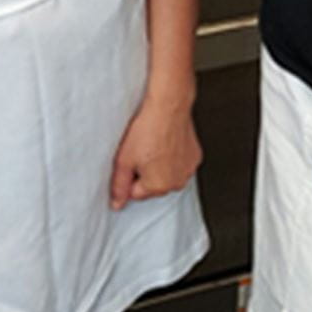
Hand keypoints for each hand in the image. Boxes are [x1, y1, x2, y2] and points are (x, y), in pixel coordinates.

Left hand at [109, 91, 201, 209]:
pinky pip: (179, 164)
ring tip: (155, 146)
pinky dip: (173, 157)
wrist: (168, 107)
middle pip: (153, 186)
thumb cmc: (147, 130)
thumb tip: (117, 204)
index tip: (131, 159)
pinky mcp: (195, 157)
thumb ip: (119, 186)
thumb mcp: (123, 160)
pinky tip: (166, 143)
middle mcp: (176, 183)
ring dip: (160, 166)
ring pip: (167, 176)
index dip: (130, 176)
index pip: (136, 194)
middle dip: (146, 173)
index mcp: (158, 187)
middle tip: (141, 151)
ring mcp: (188, 170)